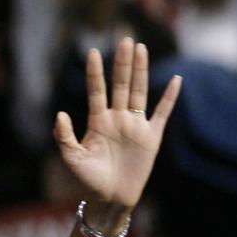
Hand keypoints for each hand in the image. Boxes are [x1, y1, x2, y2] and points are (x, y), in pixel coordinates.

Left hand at [53, 38, 181, 213]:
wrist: (110, 197)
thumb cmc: (88, 179)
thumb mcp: (72, 158)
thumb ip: (63, 136)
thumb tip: (60, 114)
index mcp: (98, 121)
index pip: (97, 91)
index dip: (96, 73)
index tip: (92, 52)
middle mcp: (118, 118)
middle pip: (122, 85)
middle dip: (122, 63)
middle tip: (124, 39)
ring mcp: (135, 125)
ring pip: (140, 92)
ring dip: (141, 71)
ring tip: (140, 49)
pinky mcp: (151, 136)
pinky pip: (162, 113)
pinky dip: (170, 97)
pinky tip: (176, 80)